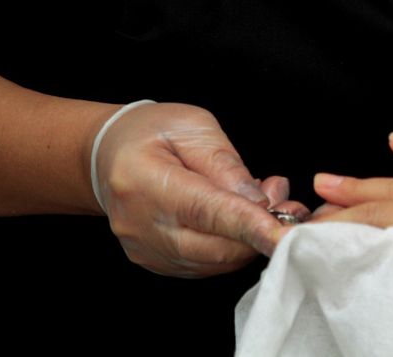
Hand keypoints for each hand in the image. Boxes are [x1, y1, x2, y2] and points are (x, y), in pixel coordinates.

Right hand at [94, 102, 308, 276]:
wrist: (108, 155)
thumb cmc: (152, 132)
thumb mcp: (193, 127)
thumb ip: (226, 165)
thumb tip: (258, 201)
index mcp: (143, 180)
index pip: (205, 211)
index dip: (249, 224)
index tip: (284, 230)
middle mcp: (140, 223)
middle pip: (214, 246)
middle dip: (259, 230)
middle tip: (282, 198)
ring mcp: (146, 249)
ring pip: (215, 261)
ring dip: (250, 238)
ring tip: (262, 201)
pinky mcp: (157, 262)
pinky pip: (207, 265)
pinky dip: (232, 245)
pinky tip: (238, 217)